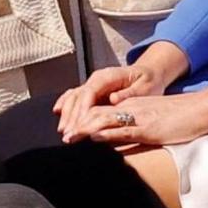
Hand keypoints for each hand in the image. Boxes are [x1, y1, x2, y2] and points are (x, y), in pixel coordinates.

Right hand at [54, 43, 182, 138]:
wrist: (149, 73)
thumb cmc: (148, 81)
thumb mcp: (145, 87)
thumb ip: (128, 93)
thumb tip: (113, 99)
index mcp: (108, 76)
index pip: (90, 92)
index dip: (83, 109)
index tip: (80, 125)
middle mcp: (97, 78)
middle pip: (79, 96)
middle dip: (72, 116)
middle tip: (69, 135)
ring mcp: (93, 84)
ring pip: (74, 97)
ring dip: (67, 114)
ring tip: (64, 131)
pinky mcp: (92, 91)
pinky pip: (75, 96)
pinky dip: (66, 104)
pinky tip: (58, 113)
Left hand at [77, 86, 207, 153]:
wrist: (201, 110)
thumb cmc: (180, 117)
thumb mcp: (153, 118)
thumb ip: (134, 125)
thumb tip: (116, 138)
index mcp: (131, 105)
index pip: (100, 109)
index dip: (82, 118)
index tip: (69, 129)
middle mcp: (131, 108)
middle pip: (96, 112)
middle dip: (77, 124)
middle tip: (63, 136)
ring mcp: (139, 117)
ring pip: (105, 119)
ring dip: (85, 129)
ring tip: (70, 138)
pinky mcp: (148, 128)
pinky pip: (123, 129)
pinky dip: (106, 133)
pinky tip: (94, 137)